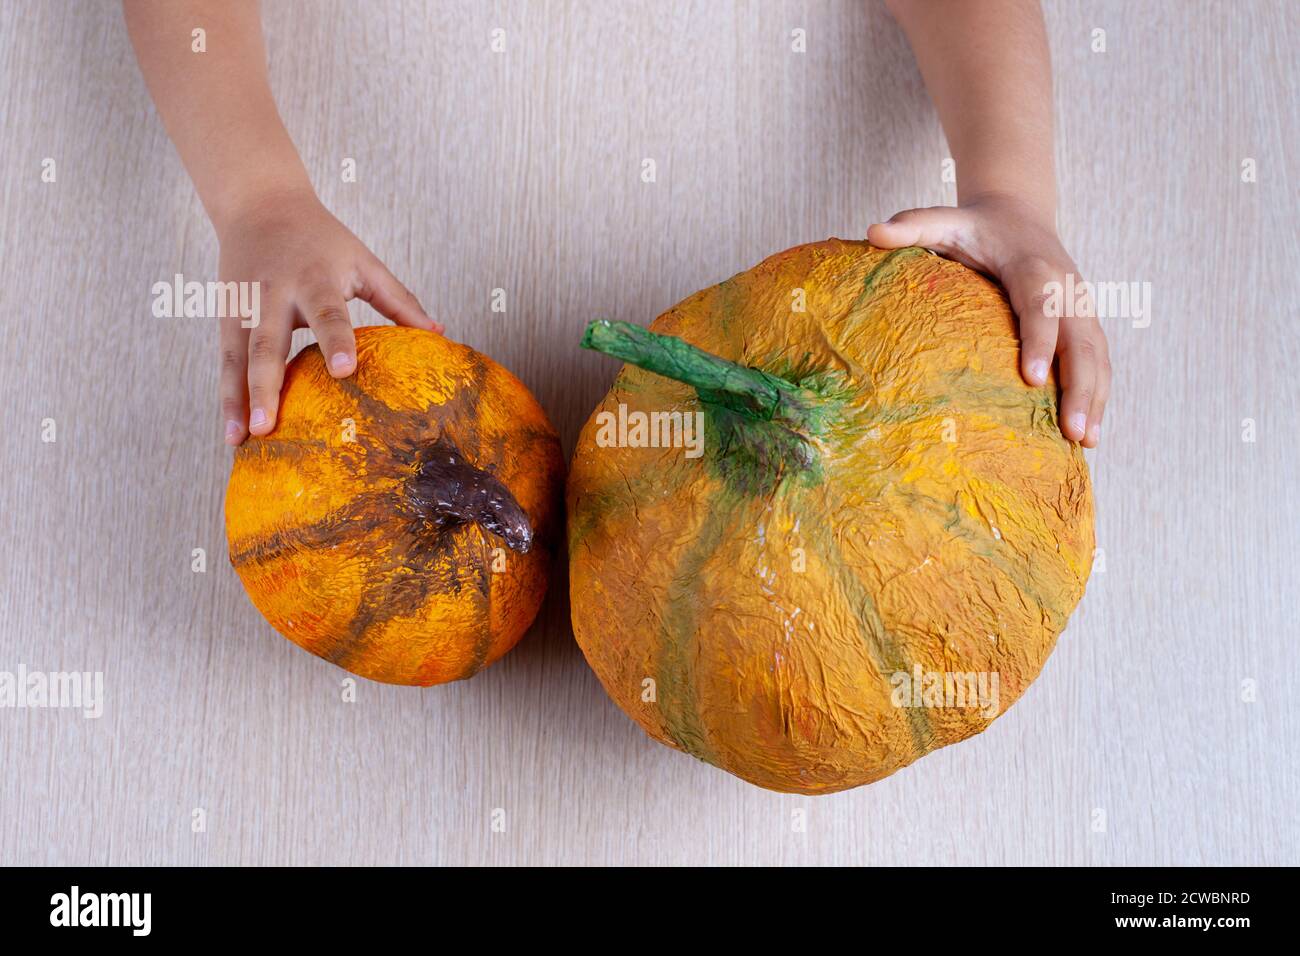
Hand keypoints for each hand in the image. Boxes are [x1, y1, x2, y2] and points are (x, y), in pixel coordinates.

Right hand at [216, 187, 441, 444]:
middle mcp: (273, 294)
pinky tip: (232, 431)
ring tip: (241, 440)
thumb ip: (398, 300)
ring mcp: (244, 307)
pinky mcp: (225, 317)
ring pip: (237, 357)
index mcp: (314, 278)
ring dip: (237, 400)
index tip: (344, 370)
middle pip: (267, 343)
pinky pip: (225, 361)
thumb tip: (438, 334)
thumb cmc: (322, 238)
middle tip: (269, 426)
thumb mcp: (363, 261)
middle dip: (266, 386)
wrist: (259, 203)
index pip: (327, 313)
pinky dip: (227, 396)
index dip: (335, 340)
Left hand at [868, 192, 1109, 447]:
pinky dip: (1098, 395)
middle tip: (1072, 433)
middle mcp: (1066, 287)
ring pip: (1096, 354)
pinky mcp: (1086, 321)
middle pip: (1080, 340)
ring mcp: (1081, 306)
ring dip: (1095, 399)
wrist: (1018, 214)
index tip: (1030, 379)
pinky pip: (1097, 360)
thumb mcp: (944, 221)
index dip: (1038, 341)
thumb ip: (912, 225)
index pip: (1040, 305)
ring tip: (1086, 444)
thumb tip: (872, 232)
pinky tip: (1088, 436)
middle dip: (1080, 386)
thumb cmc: (974, 227)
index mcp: (1033, 266)